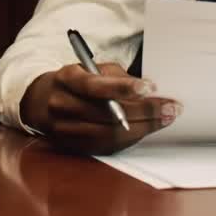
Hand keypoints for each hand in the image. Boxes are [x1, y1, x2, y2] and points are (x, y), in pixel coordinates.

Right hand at [20, 62, 180, 155]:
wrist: (43, 100)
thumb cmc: (78, 81)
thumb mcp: (93, 69)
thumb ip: (118, 78)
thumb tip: (150, 91)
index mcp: (67, 79)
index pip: (95, 86)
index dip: (123, 88)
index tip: (149, 87)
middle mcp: (62, 105)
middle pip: (107, 114)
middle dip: (144, 111)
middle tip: (171, 107)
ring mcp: (65, 129)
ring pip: (110, 134)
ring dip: (144, 127)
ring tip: (166, 118)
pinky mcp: (73, 146)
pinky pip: (108, 147)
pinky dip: (132, 137)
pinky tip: (148, 128)